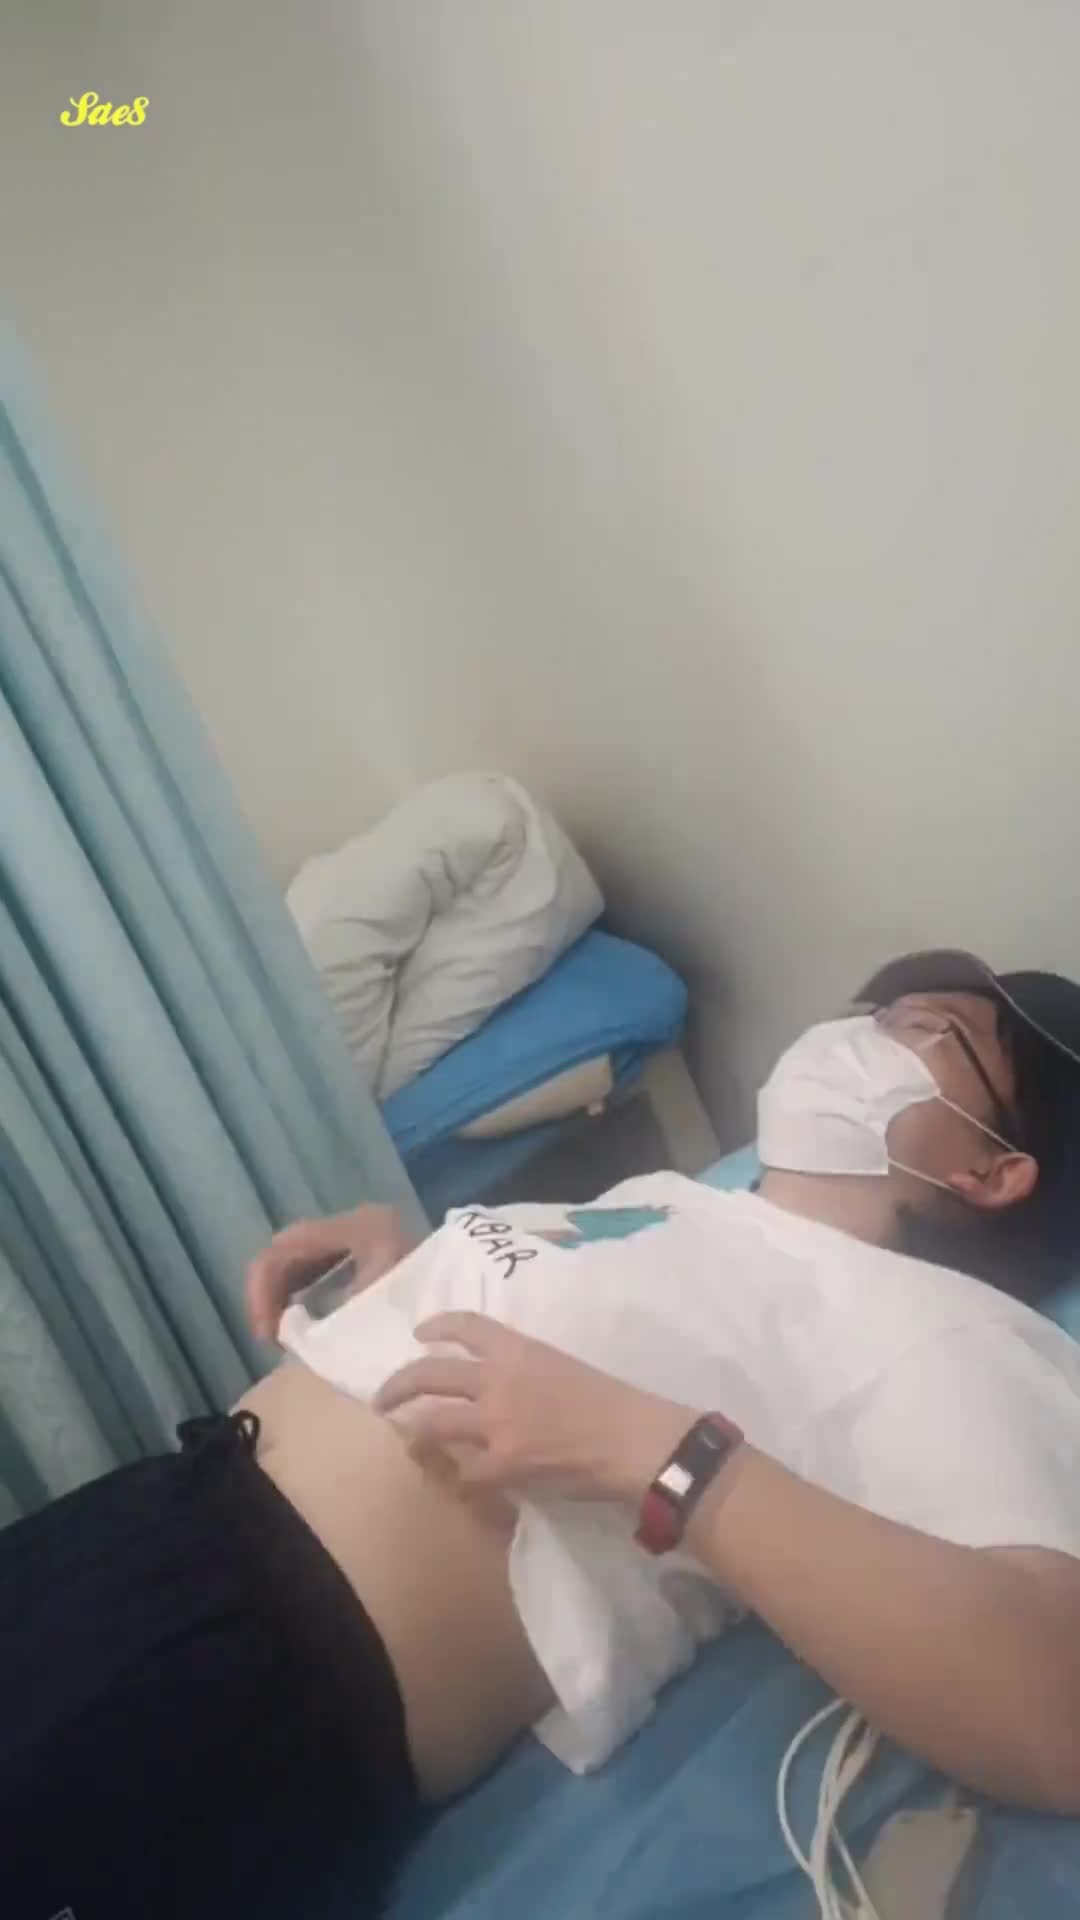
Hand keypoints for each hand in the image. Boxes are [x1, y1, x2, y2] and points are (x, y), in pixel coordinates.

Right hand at [246, 1204, 419, 1341]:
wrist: (480, 1292)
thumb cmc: (432, 1301)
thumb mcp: (376, 1312)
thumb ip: (326, 1320)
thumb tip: (289, 1333)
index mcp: (355, 1228)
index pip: (284, 1247)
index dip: (263, 1288)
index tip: (265, 1333)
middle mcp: (353, 1221)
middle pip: (287, 1248)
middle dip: (269, 1292)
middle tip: (268, 1336)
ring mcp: (358, 1232)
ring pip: (300, 1257)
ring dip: (283, 1293)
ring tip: (280, 1334)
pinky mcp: (364, 1248)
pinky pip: (319, 1265)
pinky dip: (302, 1291)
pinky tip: (300, 1320)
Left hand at [374, 1312, 694, 1503]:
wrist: (632, 1438)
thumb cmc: (611, 1401)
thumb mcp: (563, 1367)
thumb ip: (526, 1372)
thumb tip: (501, 1387)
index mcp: (519, 1349)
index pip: (467, 1325)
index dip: (438, 1325)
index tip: (421, 1332)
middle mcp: (497, 1379)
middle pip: (429, 1374)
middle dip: (399, 1385)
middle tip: (383, 1397)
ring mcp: (495, 1422)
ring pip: (433, 1423)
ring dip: (414, 1431)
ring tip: (405, 1437)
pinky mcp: (502, 1463)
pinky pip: (465, 1474)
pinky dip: (461, 1480)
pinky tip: (459, 1483)